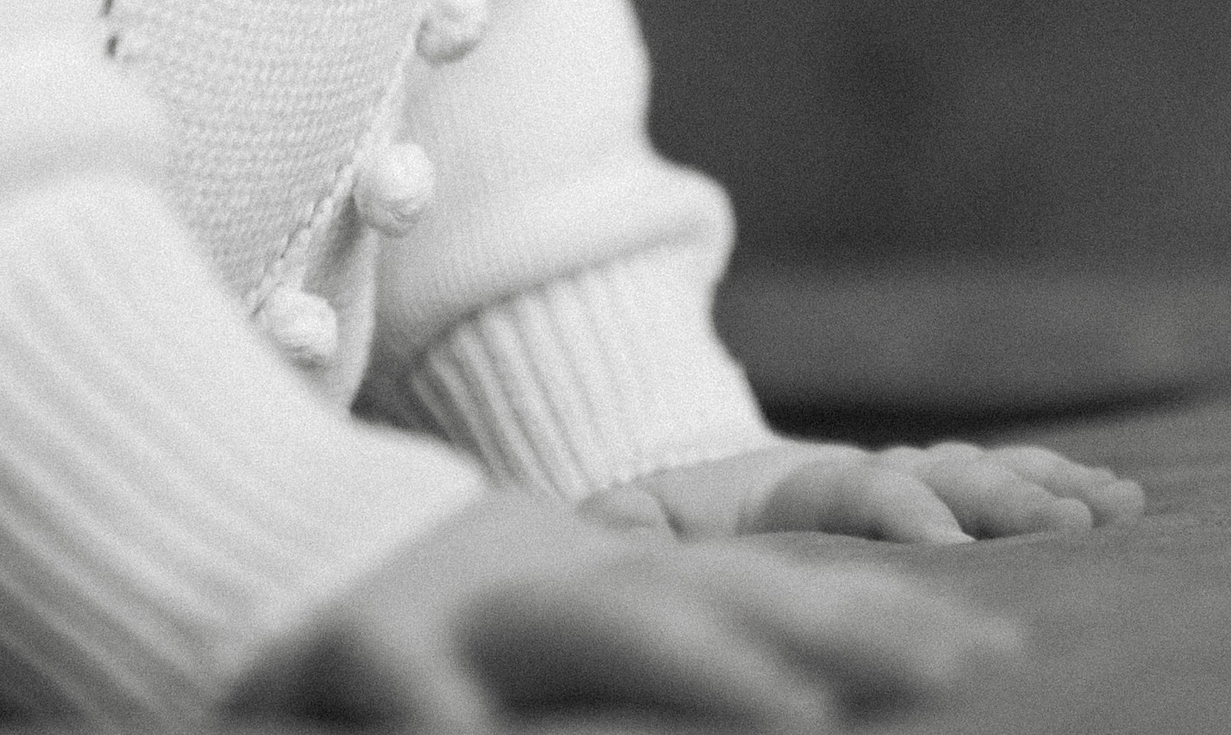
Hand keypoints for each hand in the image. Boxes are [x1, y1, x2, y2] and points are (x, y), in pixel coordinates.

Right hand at [232, 489, 1020, 726]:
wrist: (237, 517)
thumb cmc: (411, 594)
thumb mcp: (543, 599)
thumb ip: (648, 623)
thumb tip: (787, 671)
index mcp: (592, 569)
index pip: (754, 588)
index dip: (871, 616)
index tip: (993, 648)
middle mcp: (547, 574)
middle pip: (716, 596)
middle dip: (840, 632)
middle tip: (963, 668)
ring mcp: (458, 601)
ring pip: (597, 626)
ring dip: (700, 670)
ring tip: (802, 722)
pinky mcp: (361, 639)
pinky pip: (412, 690)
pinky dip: (448, 725)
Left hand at [588, 436, 1146, 543]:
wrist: (680, 487)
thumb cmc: (660, 529)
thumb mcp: (632, 525)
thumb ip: (627, 524)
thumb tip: (602, 522)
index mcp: (789, 484)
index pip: (857, 488)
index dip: (904, 508)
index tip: (950, 539)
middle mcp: (855, 478)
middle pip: (937, 476)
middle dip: (1001, 500)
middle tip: (1066, 524)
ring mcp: (897, 488)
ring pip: (977, 477)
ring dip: (1044, 489)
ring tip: (1113, 502)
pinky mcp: (927, 506)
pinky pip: (994, 489)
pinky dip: (1053, 485)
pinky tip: (1117, 497)